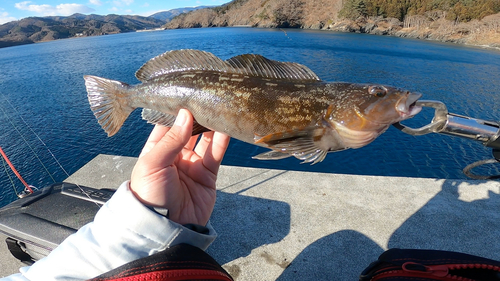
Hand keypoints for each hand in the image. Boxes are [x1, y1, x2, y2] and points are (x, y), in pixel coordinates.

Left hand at [130, 109, 229, 225]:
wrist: (166, 229)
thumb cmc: (150, 196)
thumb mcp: (152, 164)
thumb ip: (170, 140)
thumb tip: (185, 114)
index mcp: (156, 151)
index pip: (167, 125)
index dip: (176, 110)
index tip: (186, 93)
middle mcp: (175, 155)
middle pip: (188, 130)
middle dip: (196, 115)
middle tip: (206, 98)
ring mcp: (192, 165)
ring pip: (204, 139)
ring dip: (211, 125)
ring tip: (218, 108)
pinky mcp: (208, 175)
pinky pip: (215, 154)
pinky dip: (221, 140)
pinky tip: (226, 126)